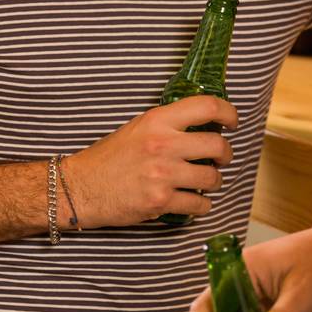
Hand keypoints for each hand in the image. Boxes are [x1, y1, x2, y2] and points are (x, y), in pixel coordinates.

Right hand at [64, 96, 235, 227]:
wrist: (79, 187)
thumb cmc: (107, 158)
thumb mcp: (137, 128)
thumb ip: (167, 125)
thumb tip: (201, 125)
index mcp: (157, 121)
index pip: (206, 106)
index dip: (228, 113)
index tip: (232, 122)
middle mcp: (163, 144)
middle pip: (218, 145)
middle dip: (225, 154)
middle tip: (221, 158)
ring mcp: (163, 174)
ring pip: (212, 178)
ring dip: (214, 181)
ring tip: (205, 181)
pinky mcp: (160, 201)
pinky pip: (199, 204)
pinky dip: (202, 205)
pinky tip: (195, 201)